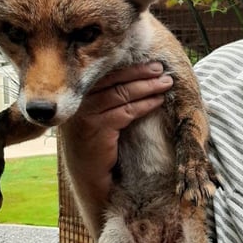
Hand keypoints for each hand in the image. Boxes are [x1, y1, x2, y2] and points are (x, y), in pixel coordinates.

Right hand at [62, 63, 172, 232]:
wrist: (90, 179)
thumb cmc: (99, 148)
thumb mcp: (102, 120)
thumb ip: (111, 101)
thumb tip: (139, 80)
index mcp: (75, 97)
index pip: (105, 76)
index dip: (129, 68)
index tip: (151, 63)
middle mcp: (76, 103)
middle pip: (113, 82)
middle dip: (141, 74)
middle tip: (161, 68)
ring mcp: (84, 116)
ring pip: (121, 94)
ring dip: (147, 87)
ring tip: (166, 83)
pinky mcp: (95, 129)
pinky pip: (125, 112)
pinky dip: (145, 104)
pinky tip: (158, 101)